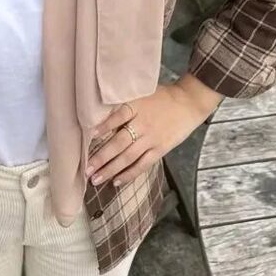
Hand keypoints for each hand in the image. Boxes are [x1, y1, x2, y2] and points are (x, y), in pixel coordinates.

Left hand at [85, 74, 222, 187]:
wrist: (189, 102)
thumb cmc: (162, 97)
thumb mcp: (142, 93)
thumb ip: (125, 104)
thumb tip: (101, 114)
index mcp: (137, 106)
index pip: (118, 116)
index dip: (103, 126)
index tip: (88, 135)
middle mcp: (143, 123)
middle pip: (119, 143)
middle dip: (101, 157)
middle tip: (87, 169)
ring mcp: (152, 138)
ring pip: (128, 157)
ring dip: (111, 169)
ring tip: (96, 179)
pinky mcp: (161, 149)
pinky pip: (143, 164)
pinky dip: (129, 174)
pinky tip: (117, 181)